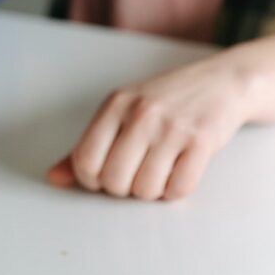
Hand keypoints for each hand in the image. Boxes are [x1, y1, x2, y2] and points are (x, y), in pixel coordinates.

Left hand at [46, 56, 254, 199]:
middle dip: (122, 188)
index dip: (91, 180)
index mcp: (114, 105)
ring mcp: (173, 128)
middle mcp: (141, 114)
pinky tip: (177, 173)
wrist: (221, 83)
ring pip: (145, 189)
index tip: (105, 175)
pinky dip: (175, 191)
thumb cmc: (163, 103)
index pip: (85, 161)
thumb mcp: (120, 113)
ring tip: (157, 171)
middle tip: (134, 174)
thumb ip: (86, 147)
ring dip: (150, 191)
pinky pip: (179, 189)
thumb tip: (53, 178)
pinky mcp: (203, 142)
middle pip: (113, 180)